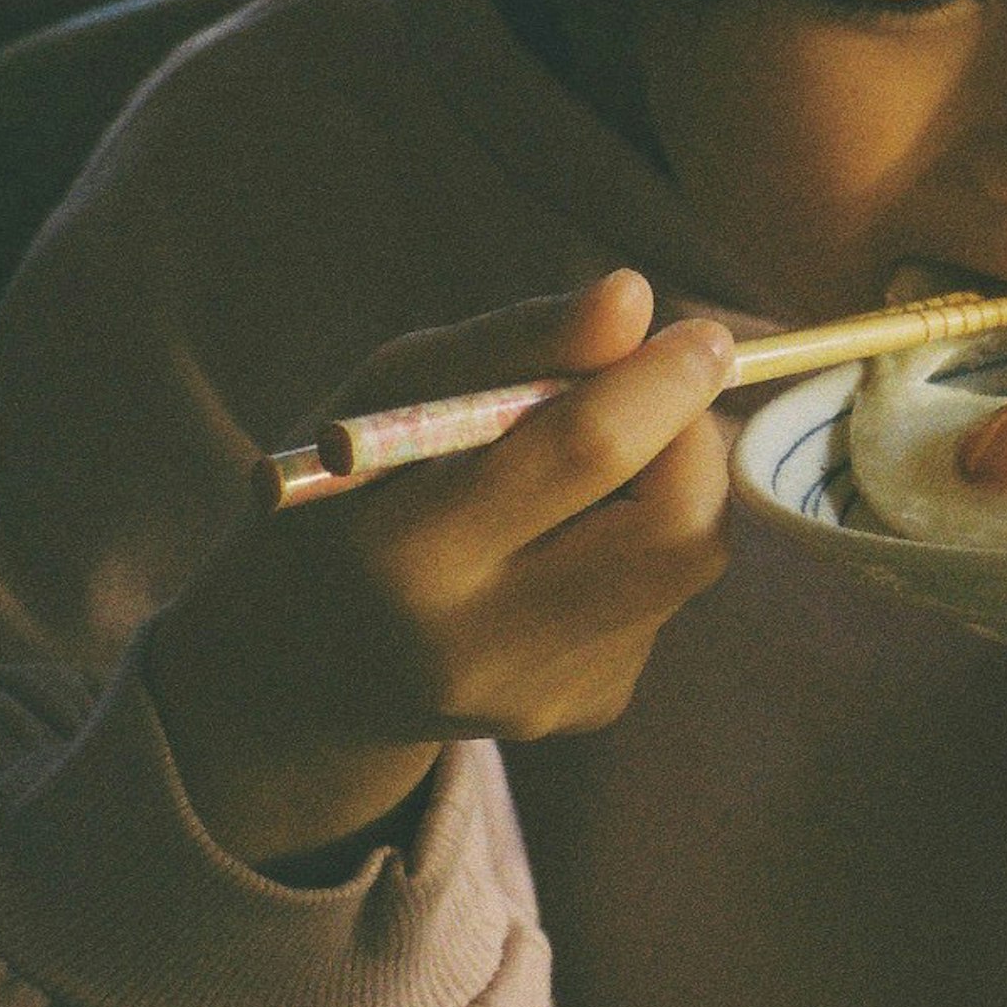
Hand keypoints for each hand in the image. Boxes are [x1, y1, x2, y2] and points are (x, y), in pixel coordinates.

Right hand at [140, 270, 737, 871]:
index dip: (663, 384)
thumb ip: (513, 343)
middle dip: (695, 439)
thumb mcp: (391, 393)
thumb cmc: (350, 487)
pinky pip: (664, 598)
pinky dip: (645, 541)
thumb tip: (634, 298)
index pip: (582, 455)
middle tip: (669, 389)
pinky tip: (567, 541)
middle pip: (676, 529)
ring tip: (592, 463)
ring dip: (674, 484)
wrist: (302, 657)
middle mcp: (477, 644)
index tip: (703, 333)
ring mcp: (540, 693)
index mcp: (405, 550)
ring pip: (688, 560)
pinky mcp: (586, 708)